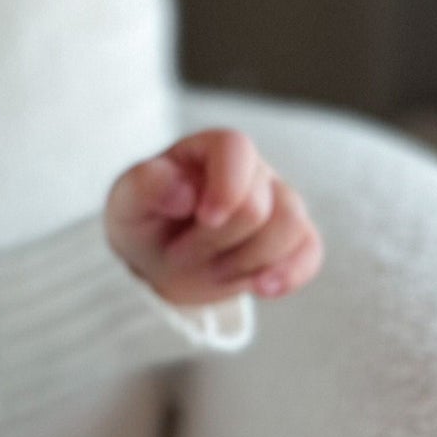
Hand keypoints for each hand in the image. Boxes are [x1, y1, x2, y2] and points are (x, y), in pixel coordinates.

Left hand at [104, 127, 323, 306]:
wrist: (161, 259)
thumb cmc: (144, 220)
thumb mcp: (126, 204)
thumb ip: (144, 185)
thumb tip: (184, 189)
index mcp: (208, 148)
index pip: (236, 148)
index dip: (226, 186)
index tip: (204, 218)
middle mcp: (251, 169)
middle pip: (260, 203)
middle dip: (217, 240)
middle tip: (180, 251)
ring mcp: (278, 201)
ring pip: (291, 225)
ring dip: (246, 260)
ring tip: (212, 267)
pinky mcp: (294, 237)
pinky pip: (310, 251)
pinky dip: (288, 274)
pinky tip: (261, 288)